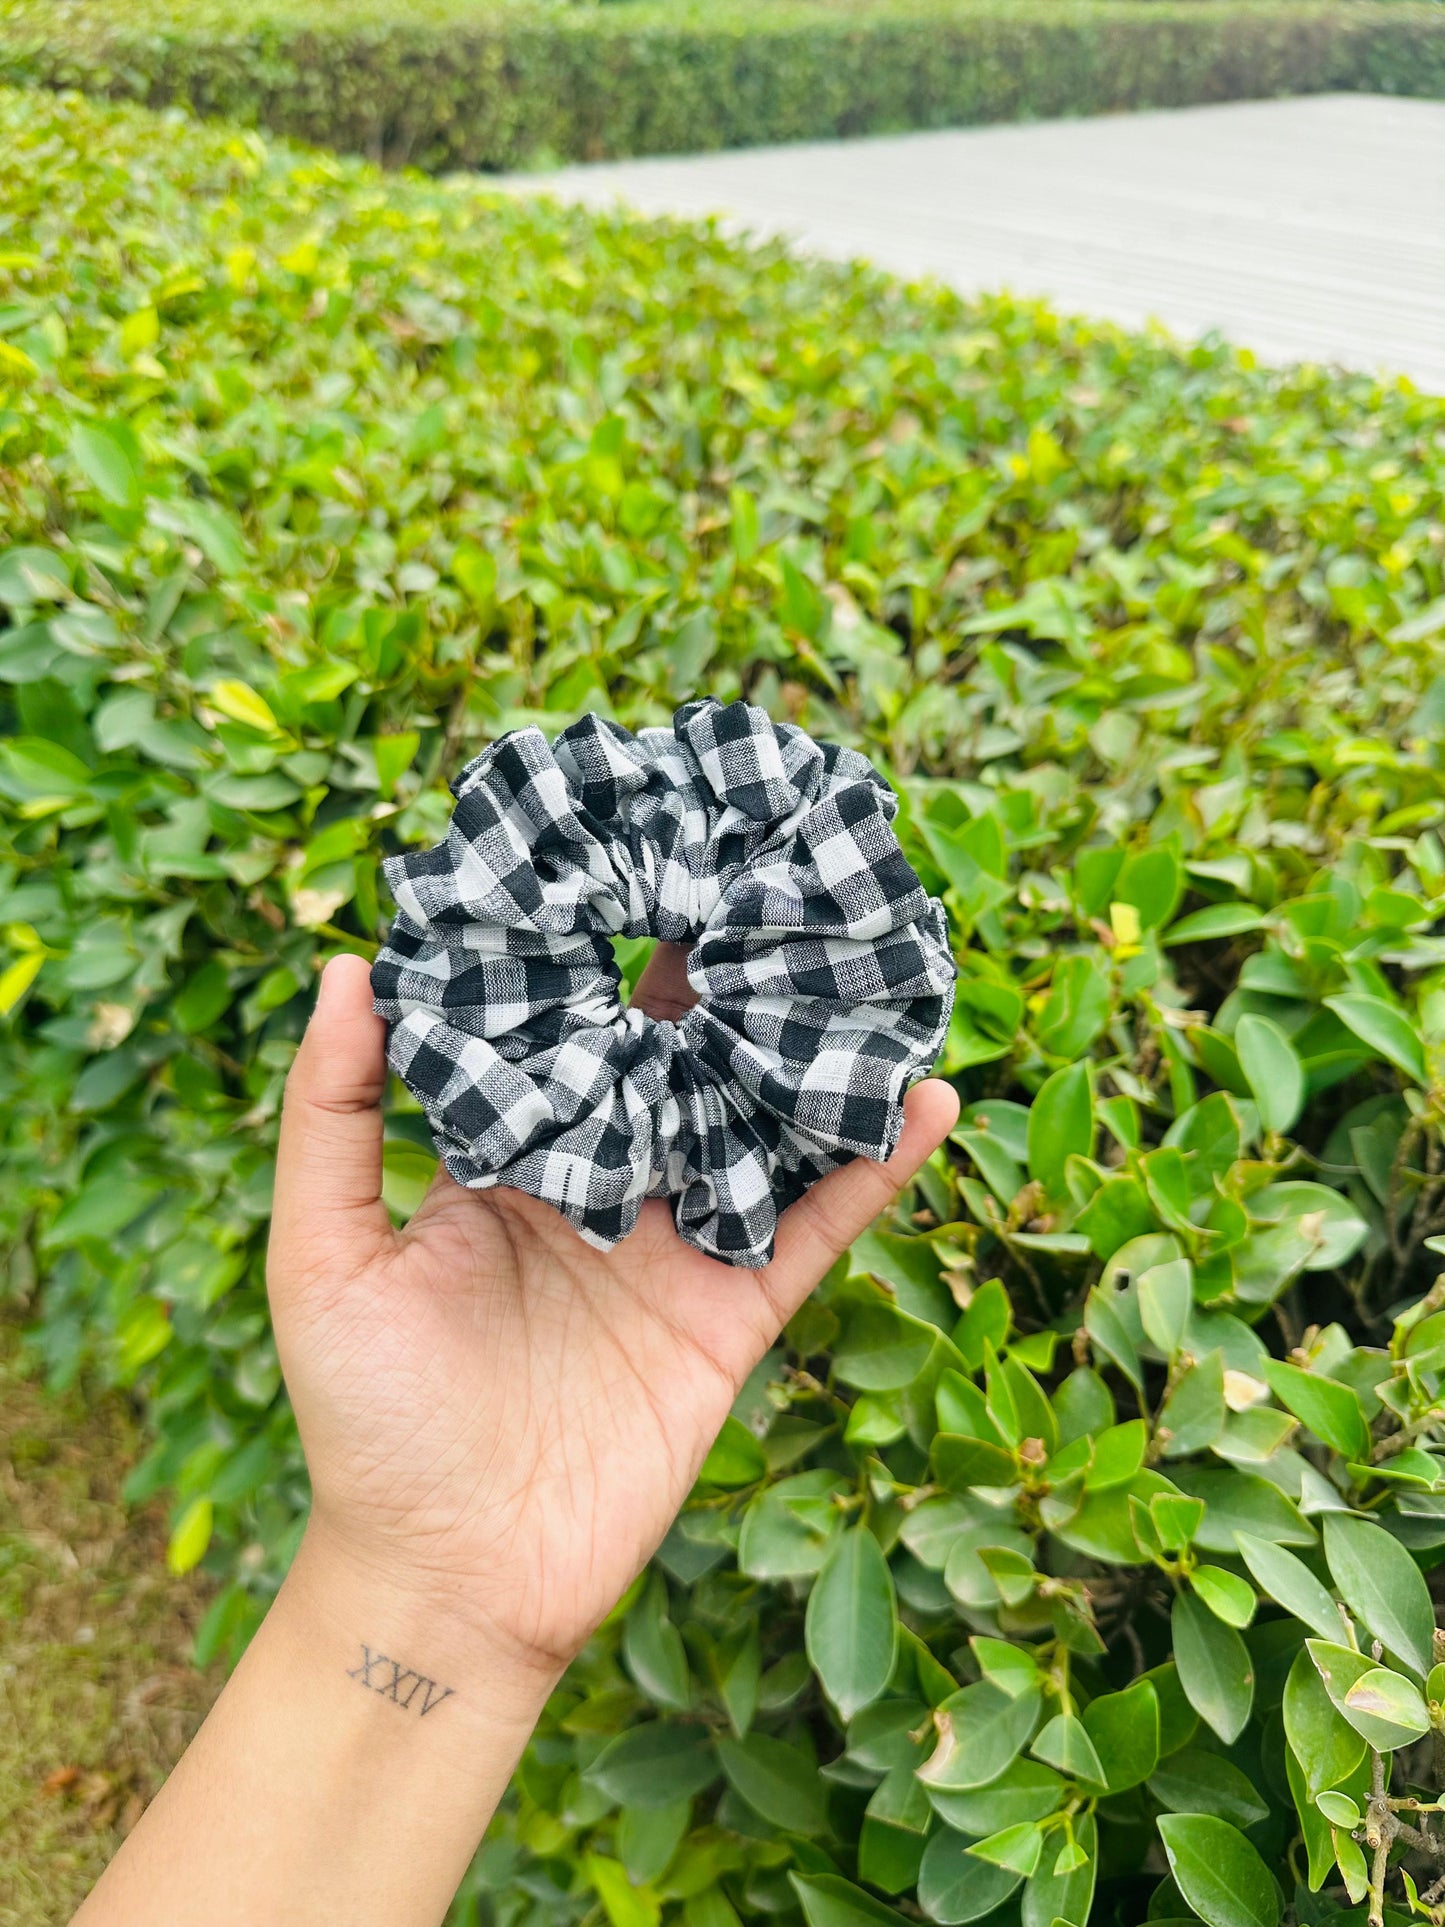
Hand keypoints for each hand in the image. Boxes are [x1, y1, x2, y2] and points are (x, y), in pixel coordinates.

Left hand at [268, 948, 957, 1693]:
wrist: (447, 1578)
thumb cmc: (366, 1417)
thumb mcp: (321, 1255)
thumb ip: (335, 1116)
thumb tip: (347, 967)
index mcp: (510, 1158)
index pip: (565, 1030)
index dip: (593, 951)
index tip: (628, 854)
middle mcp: (602, 1186)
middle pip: (677, 1062)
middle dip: (719, 979)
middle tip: (767, 877)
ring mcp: (674, 1248)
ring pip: (758, 1128)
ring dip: (810, 1054)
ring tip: (865, 960)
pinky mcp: (733, 1316)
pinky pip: (813, 1228)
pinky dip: (872, 1169)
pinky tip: (923, 1098)